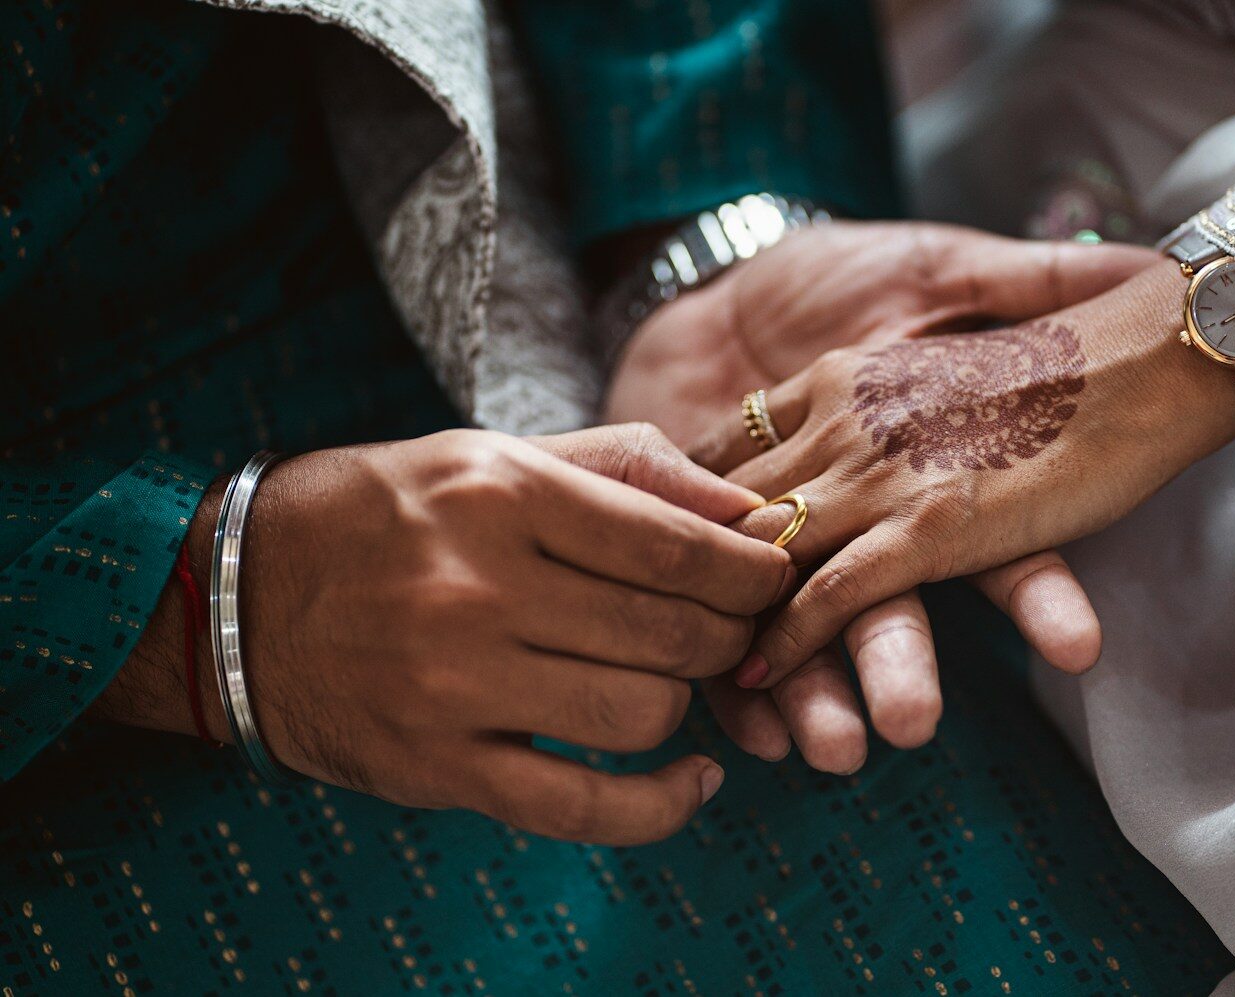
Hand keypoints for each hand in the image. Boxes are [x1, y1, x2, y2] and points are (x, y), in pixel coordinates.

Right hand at [99, 425, 792, 844]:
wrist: (232, 596)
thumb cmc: (381, 513)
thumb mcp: (489, 454)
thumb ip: (621, 466)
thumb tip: (741, 511)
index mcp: (502, 494)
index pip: (677, 545)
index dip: (752, 570)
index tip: (773, 575)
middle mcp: (479, 587)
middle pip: (672, 633)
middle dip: (731, 636)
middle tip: (734, 630)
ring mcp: (454, 685)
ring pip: (642, 716)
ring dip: (685, 705)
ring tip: (673, 680)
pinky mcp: (438, 766)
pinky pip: (582, 808)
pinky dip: (659, 807)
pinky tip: (690, 783)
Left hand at [695, 262, 1234, 689]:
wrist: (1155, 338)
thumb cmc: (1072, 334)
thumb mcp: (958, 318)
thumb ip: (873, 375)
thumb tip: (859, 407)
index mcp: (843, 376)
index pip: (738, 447)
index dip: (697, 505)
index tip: (667, 552)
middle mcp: (843, 422)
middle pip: (736, 511)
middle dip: (688, 576)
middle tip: (643, 637)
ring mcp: (882, 474)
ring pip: (772, 560)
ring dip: (729, 627)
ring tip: (689, 683)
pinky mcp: (930, 523)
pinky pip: (834, 588)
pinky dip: (792, 637)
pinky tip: (758, 678)